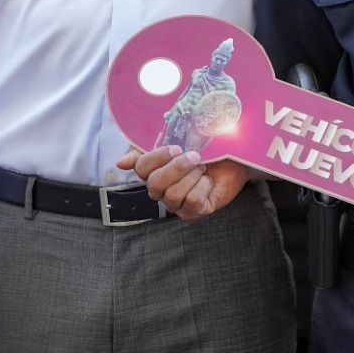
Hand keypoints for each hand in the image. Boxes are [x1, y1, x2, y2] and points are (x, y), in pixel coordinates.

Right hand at [116, 145, 252, 220]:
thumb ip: (146, 148)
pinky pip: (191, 203)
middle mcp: (161, 190)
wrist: (233, 156)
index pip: (141, 168)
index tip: (175, 148)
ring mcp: (177, 204)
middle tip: (195, 156)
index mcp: (153, 170)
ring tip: (203, 168)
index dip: (156, 158)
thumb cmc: (204, 148)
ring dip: (192, 177)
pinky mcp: (194, 212)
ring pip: (173, 195)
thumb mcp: (176, 139)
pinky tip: (209, 181)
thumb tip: (120, 163)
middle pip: (155, 184)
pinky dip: (203, 188)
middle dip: (177, 168)